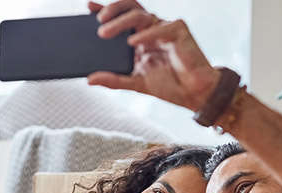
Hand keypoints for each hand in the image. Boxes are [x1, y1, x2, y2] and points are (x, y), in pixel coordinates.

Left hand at [87, 0, 220, 111]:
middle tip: (98, 20)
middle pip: (129, 8)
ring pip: (140, 14)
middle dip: (111, 9)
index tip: (87, 8)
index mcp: (139, 37)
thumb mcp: (135, 83)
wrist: (193, 94)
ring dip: (121, 21)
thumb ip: (113, 80)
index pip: (120, 17)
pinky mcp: (179, 30)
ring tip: (105, 32)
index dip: (105, 9)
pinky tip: (133, 42)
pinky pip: (161, 27)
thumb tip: (90, 79)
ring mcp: (164, 28)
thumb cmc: (169, 85)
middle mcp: (150, 29)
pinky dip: (146, 34)